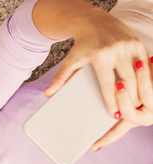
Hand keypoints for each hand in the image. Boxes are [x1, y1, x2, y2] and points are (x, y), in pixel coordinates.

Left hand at [43, 9, 152, 148]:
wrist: (94, 21)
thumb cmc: (82, 45)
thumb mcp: (70, 61)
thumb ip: (60, 78)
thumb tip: (47, 94)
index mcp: (100, 55)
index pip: (107, 83)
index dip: (111, 100)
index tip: (114, 115)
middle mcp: (117, 49)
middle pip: (127, 79)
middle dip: (129, 98)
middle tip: (129, 114)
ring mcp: (129, 45)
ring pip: (139, 72)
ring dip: (140, 89)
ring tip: (138, 105)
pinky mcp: (137, 42)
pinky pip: (144, 63)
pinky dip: (146, 77)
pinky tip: (144, 89)